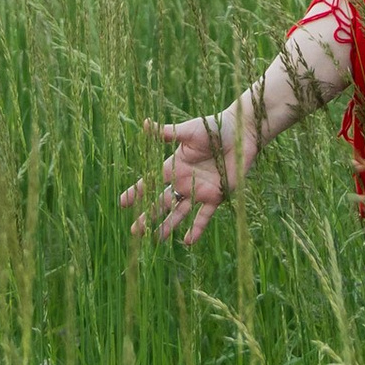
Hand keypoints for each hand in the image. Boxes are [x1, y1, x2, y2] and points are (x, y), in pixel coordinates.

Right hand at [123, 100, 262, 246]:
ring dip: (167, 226)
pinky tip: (188, 241)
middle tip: (134, 232)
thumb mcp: (189, 131)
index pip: (151, 182)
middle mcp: (184, 181)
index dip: (137, 192)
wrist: (241, 133)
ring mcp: (199, 191)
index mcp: (174, 166)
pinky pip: (204, 216)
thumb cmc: (214, 128)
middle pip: (161, 202)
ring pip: (179, 213)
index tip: (122, 203)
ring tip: (155, 240)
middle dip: (147, 216)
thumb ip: (167, 133)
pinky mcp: (216, 196)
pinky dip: (196, 229)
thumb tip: (145, 124)